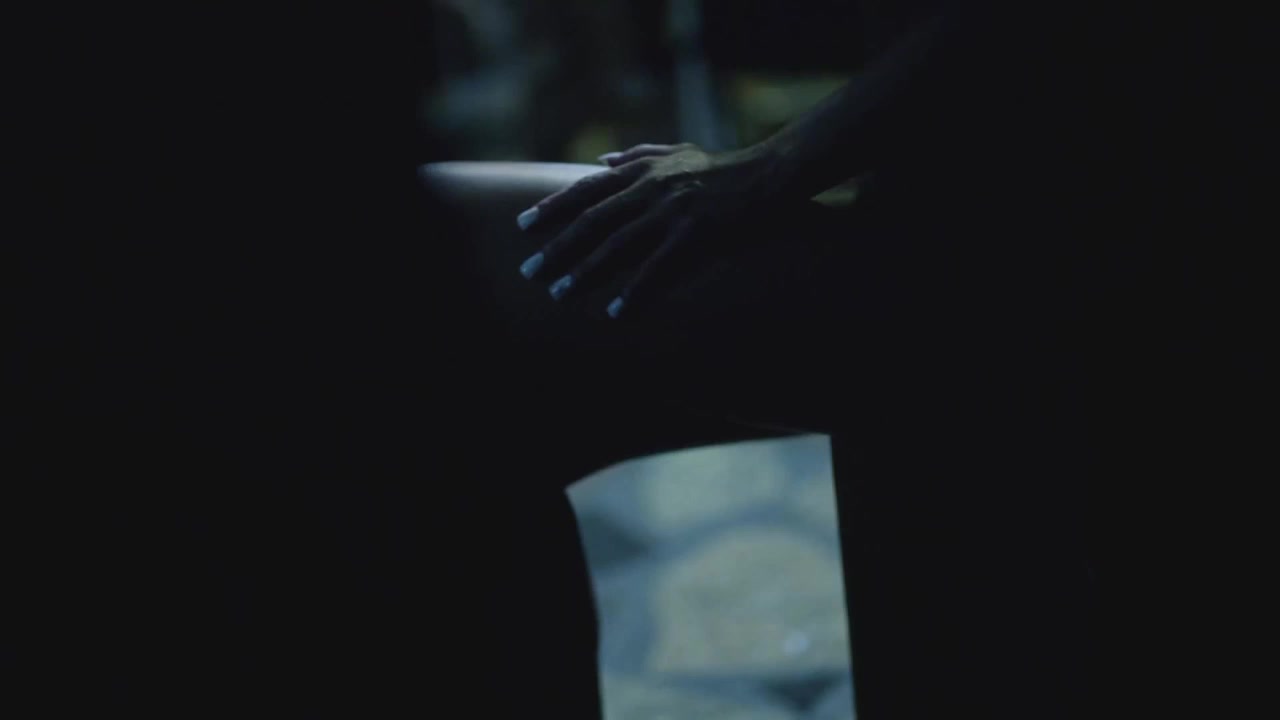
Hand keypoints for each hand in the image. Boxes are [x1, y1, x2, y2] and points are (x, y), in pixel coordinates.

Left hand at [515, 142, 777, 317]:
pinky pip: (655, 270)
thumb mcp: (677, 151)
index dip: (552, 208)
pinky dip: (632, 293)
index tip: (523, 227)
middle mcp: (650, 190)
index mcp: (642, 170)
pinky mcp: (694, 236)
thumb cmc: (722, 168)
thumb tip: (601, 160)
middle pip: (592, 222)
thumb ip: (637, 155)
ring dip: (585, 273)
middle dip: (558, 248)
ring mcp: (671, 213)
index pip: (586, 190)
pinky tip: (614, 312)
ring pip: (616, 248)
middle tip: (531, 272)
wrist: (769, 176)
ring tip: (561, 294)